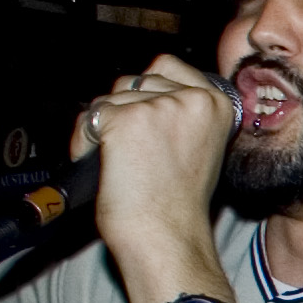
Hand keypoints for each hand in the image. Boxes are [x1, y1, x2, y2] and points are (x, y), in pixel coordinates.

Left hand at [73, 55, 239, 276]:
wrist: (166, 236)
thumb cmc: (179, 204)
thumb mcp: (198, 146)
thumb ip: (180, 115)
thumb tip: (140, 90)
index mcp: (217, 104)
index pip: (167, 66)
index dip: (148, 89)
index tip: (146, 120)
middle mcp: (191, 98)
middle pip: (134, 81)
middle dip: (123, 110)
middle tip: (133, 152)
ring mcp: (157, 107)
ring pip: (109, 98)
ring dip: (102, 128)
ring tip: (120, 163)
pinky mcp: (124, 120)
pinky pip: (89, 119)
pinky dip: (84, 142)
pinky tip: (104, 166)